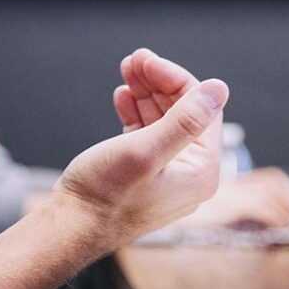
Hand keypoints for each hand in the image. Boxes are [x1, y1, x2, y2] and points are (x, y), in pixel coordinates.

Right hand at [114, 50, 288, 229]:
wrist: (70, 229)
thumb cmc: (104, 197)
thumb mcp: (145, 151)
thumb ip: (185, 120)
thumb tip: (218, 89)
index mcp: (201, 172)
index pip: (202, 110)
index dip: (175, 80)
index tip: (148, 61)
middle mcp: (190, 175)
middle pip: (183, 113)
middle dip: (159, 83)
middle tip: (135, 60)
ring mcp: (167, 175)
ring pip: (163, 121)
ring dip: (146, 93)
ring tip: (127, 71)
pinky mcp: (144, 175)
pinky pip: (147, 135)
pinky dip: (136, 113)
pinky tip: (123, 97)